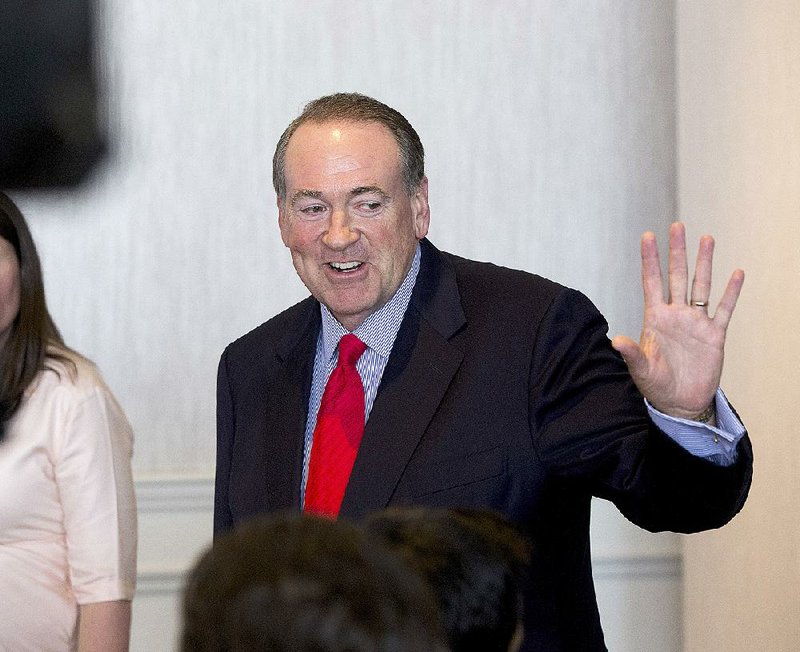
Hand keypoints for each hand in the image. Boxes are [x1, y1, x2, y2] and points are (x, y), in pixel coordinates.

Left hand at [611, 222, 743, 419]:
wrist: (680, 402)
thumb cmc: (656, 385)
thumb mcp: (641, 370)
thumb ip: (631, 354)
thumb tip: (615, 341)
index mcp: (655, 318)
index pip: (651, 282)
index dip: (650, 259)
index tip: (648, 235)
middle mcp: (676, 314)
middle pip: (677, 276)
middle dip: (677, 251)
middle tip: (677, 226)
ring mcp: (696, 322)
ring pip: (701, 285)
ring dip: (705, 263)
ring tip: (707, 238)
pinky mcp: (715, 334)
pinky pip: (724, 309)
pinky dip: (731, 292)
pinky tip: (737, 273)